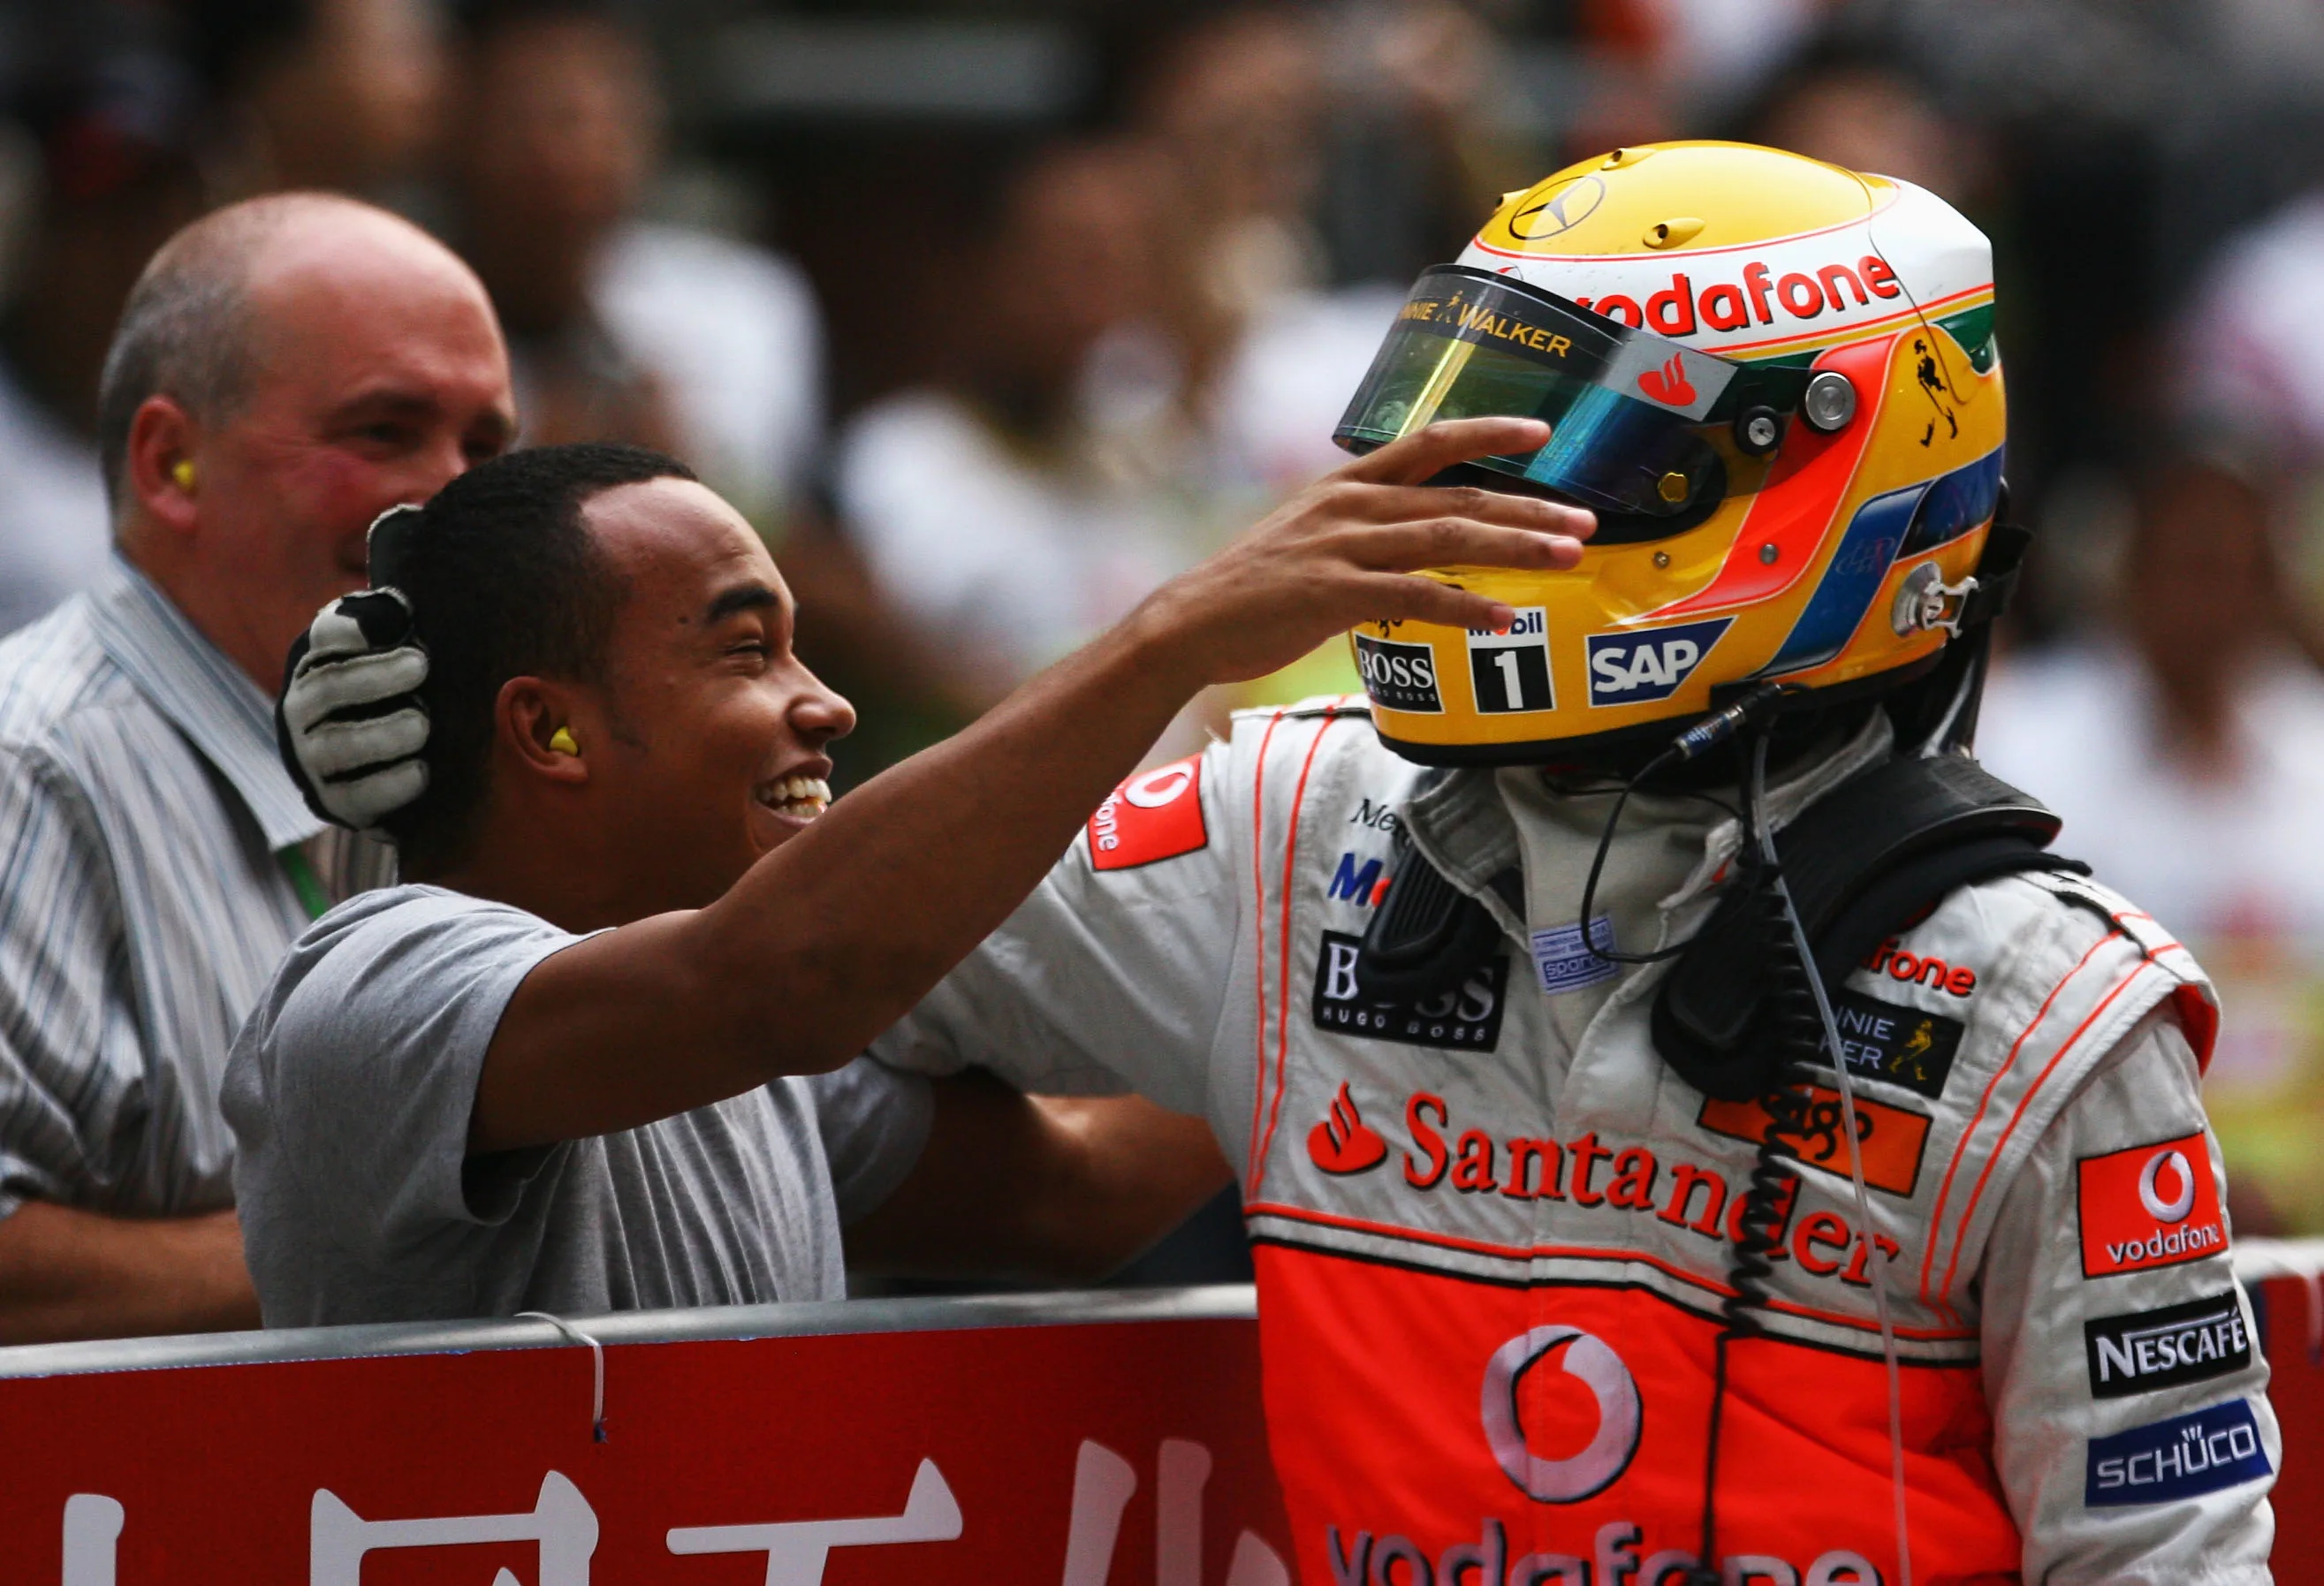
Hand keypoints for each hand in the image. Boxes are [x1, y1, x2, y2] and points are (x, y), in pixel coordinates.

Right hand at [275, 590, 431, 830]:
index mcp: (316, 665)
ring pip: (337, 745)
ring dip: (381, 734)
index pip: (325, 638)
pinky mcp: (335, 802)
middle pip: (328, 687)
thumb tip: (399, 608)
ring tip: (422, 725)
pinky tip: (422, 772)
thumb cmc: (389, 695)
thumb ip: (387, 625)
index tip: (395, 617)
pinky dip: (389, 785)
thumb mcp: (389, 655)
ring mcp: (313, 759)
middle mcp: (302, 710)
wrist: (372, 767)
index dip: (350, 628)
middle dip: (375, 676)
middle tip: (421, 664)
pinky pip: (356, 796)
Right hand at [1126, 417, 1590, 685]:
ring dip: (1515, 549)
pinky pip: (1415, 598)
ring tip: (1566, 559)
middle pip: (1458, 497)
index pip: (1429, 442)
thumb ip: (1361, 529)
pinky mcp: (1333, 593)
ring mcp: (1342, 547)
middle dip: (1529, 508)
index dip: (1490, 433)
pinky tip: (1503, 622)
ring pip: (1448, 540)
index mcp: (1347, 485)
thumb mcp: (1307, 536)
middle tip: (1585, 519)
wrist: (1189, 622)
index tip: (1543, 432)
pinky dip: (1466, 610)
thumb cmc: (1251, 588)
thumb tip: (1416, 540)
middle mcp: (1351, 505)